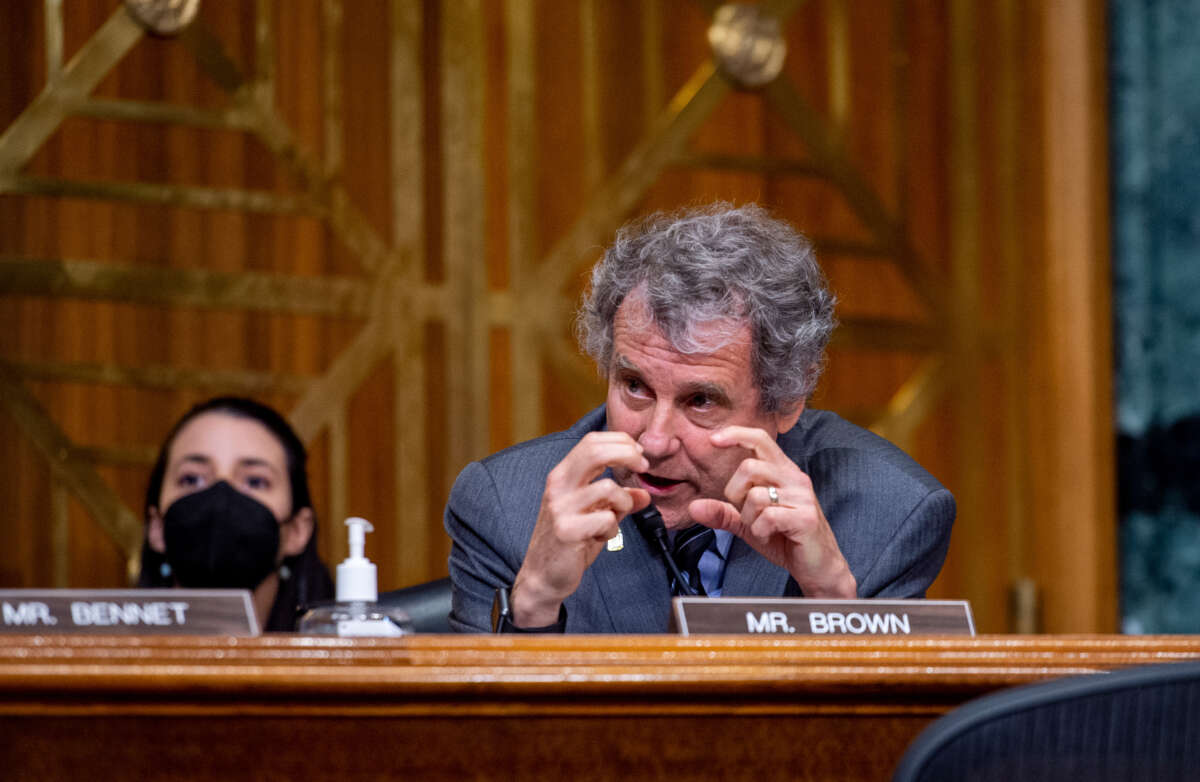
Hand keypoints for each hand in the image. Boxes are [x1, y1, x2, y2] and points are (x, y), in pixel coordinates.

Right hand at [511, 432, 650, 625]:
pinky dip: (612, 529)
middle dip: (627, 454)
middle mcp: (559, 485)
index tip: (639, 454)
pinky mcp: (567, 530)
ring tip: (614, 518)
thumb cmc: (567, 542)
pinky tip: (601, 537)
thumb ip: (618, 501)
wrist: (542, 576)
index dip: (620, 441)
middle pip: (595, 450)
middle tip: (643, 466)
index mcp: (563, 475)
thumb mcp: (594, 514)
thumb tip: (643, 495)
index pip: (592, 441)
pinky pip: (606, 519)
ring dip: (623, 503)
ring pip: (609, 488)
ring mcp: (561, 507)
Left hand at [688, 425, 855, 597]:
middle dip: (735, 493)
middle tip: (745, 513)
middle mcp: (794, 478)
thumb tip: (693, 507)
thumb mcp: (748, 523)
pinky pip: (767, 517)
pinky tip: (771, 535)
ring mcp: (802, 496)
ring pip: (756, 495)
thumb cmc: (785, 539)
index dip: (736, 434)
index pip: (760, 439)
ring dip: (749, 517)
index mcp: (782, 471)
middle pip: (749, 467)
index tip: (713, 439)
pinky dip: (760, 531)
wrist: (817, 566)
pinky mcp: (806, 517)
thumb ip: (723, 513)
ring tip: (762, 528)